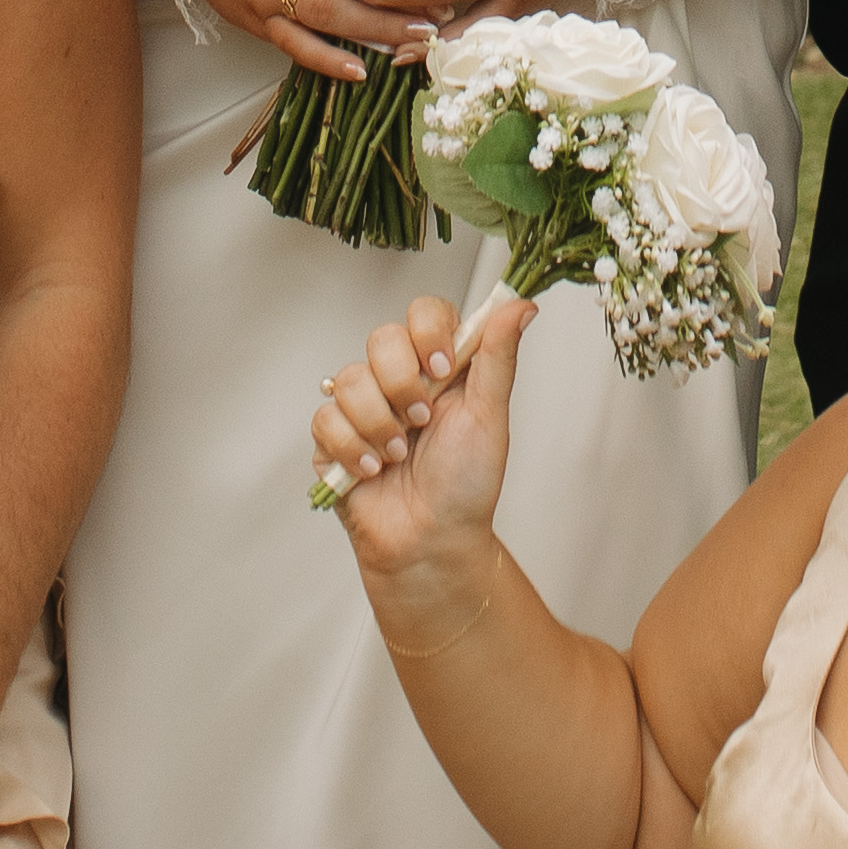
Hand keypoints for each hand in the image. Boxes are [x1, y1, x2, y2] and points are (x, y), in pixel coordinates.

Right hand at [308, 284, 528, 591]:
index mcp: (439, 367)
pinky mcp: (333, 439)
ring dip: (380, 424)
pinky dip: (354, 449)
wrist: (432, 543)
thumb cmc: (467, 485)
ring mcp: (363, 408)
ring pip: (350, 380)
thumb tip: (521, 305)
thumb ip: (498, 357)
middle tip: (422, 421)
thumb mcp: (489, 417)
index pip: (424, 312)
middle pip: (382, 338)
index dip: (428, 332)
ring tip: (399, 456)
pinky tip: (374, 471)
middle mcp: (399, 380)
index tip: (442, 367)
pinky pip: (326, 420)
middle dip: (402, 384)